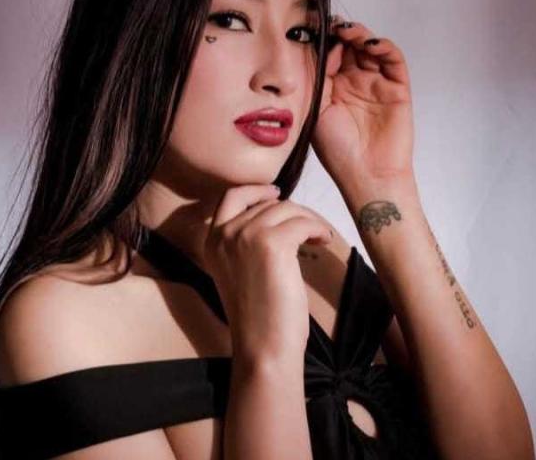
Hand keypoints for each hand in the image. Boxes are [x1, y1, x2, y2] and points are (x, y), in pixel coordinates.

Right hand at [202, 184, 332, 364]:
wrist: (263, 346)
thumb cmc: (258, 316)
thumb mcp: (241, 271)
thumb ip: (247, 243)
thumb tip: (277, 215)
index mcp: (212, 241)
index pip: (231, 197)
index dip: (256, 190)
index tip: (277, 192)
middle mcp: (224, 234)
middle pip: (266, 203)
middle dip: (293, 211)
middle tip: (310, 228)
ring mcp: (245, 236)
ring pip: (287, 209)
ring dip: (309, 220)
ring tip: (320, 237)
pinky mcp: (271, 244)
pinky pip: (303, 223)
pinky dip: (318, 229)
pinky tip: (323, 242)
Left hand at [311, 17, 415, 192]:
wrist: (367, 175)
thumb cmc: (338, 151)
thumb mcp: (316, 111)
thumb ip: (318, 80)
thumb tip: (320, 50)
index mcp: (332, 91)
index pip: (329, 57)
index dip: (325, 45)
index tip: (317, 40)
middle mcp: (354, 85)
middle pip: (350, 48)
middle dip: (342, 35)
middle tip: (334, 28)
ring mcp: (376, 85)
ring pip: (370, 49)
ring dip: (361, 35)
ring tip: (349, 32)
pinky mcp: (397, 88)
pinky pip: (393, 60)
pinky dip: (383, 46)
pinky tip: (370, 44)